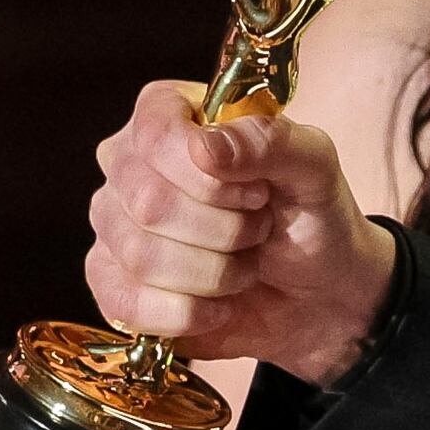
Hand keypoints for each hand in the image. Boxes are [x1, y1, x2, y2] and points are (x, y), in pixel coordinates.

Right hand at [84, 80, 399, 379]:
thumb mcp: (313, 167)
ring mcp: (114, 223)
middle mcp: (128, 163)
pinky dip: (188, 314)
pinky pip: (124, 303)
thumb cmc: (309, 216)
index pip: (155, 135)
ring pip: (142, 257)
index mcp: (168, 115)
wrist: (317, 293)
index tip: (259, 194)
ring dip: (215, 274)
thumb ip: (271, 141)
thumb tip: (203, 147)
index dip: (211, 178)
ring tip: (243, 264)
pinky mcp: (111, 282)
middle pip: (149, 201)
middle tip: (259, 231)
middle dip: (225, 231)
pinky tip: (219, 305)